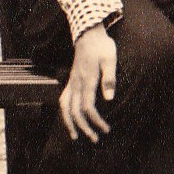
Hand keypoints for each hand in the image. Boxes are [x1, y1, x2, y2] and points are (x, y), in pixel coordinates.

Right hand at [60, 26, 116, 140]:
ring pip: (64, 107)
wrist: (88, 34)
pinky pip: (63, 100)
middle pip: (74, 111)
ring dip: (69, 123)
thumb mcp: (110, 59)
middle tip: (95, 139)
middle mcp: (76, 83)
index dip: (96, 121)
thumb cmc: (102, 46)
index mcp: (87, 80)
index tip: (106, 129)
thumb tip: (109, 99)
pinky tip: (70, 119)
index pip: (88, 107)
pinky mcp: (71, 81)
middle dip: (84, 127)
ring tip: (76, 136)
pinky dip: (65, 113)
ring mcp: (71, 82)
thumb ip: (109, 78)